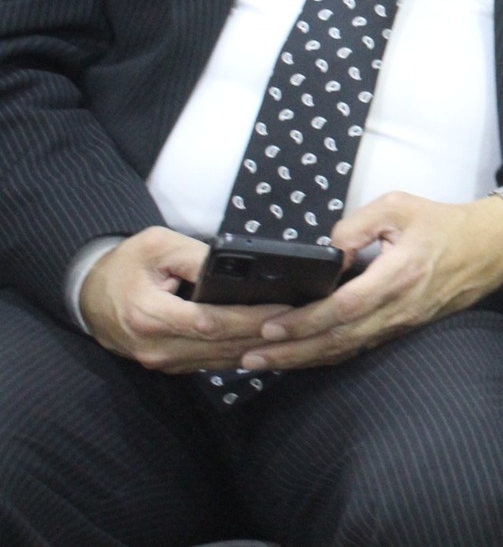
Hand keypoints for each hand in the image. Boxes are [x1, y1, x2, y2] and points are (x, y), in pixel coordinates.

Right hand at [78, 227, 288, 373]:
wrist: (89, 294)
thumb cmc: (126, 264)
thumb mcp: (157, 246)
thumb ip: (196, 256)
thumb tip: (238, 264)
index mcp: (150, 314)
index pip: (210, 322)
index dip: (250, 317)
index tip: (286, 308)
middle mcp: (156, 346)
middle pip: (220, 346)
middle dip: (265, 335)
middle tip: (304, 322)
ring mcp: (162, 361)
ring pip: (220, 360)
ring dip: (258, 349)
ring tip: (296, 334)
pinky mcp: (169, 365)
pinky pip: (211, 363)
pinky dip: (241, 354)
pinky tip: (269, 344)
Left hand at [236, 192, 502, 371]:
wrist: (492, 246)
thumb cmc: (444, 224)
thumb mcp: (399, 205)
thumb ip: (357, 224)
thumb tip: (327, 251)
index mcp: (399, 274)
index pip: (343, 307)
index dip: (305, 321)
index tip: (269, 324)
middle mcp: (400, 306)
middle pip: (338, 339)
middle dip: (291, 351)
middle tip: (249, 356)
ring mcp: (403, 322)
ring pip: (347, 349)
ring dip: (304, 359)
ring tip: (265, 362)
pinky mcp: (405, 327)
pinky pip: (361, 347)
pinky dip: (327, 355)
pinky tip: (303, 356)